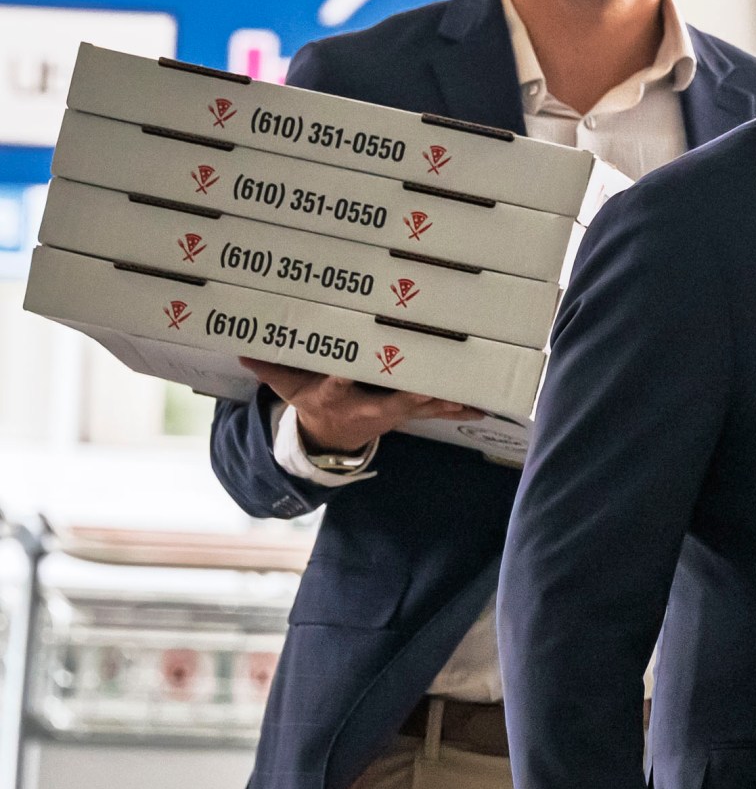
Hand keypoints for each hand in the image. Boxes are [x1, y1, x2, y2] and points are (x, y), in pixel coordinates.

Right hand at [240, 357, 481, 451]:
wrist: (329, 441)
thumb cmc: (312, 404)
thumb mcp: (288, 388)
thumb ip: (270, 366)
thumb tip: (241, 348)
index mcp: (336, 395)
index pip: (340, 382)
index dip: (346, 374)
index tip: (353, 364)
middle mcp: (368, 406)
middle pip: (392, 397)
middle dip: (412, 391)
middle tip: (432, 383)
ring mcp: (392, 413)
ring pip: (421, 406)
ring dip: (445, 401)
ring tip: (471, 396)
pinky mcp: (408, 414)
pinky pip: (436, 410)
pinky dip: (458, 408)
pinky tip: (482, 407)